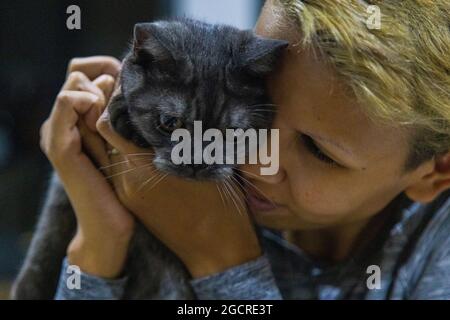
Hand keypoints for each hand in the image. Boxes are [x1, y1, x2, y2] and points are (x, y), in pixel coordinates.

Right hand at [40, 56, 134, 278]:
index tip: (132, 87)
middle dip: (107, 77)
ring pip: (75, 82)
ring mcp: (58, 132)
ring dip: (102, 90)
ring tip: (120, 115)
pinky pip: (68, 102)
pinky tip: (110, 119)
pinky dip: (91, 100)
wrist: (110, 225)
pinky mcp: (61, 145)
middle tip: (128, 102)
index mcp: (77, 121)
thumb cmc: (127, 186)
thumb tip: (137, 88)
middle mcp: (63, 122)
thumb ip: (124, 119)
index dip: (109, 69)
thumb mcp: (127, 145)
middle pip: (79, 71)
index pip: (84, 71)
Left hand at [96, 104, 261, 277]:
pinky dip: (130, 156)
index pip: (109, 124)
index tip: (135, 91)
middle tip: (142, 103)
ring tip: (149, 125)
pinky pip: (122, 171)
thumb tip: (173, 109)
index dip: (117, 104)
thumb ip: (182, 135)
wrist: (215, 249)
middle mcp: (127, 178)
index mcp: (144, 165)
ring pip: (114, 153)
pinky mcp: (132, 202)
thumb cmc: (219, 203)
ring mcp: (127, 193)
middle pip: (108, 137)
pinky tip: (152, 149)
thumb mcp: (205, 162)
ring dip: (125, 137)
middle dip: (121, 118)